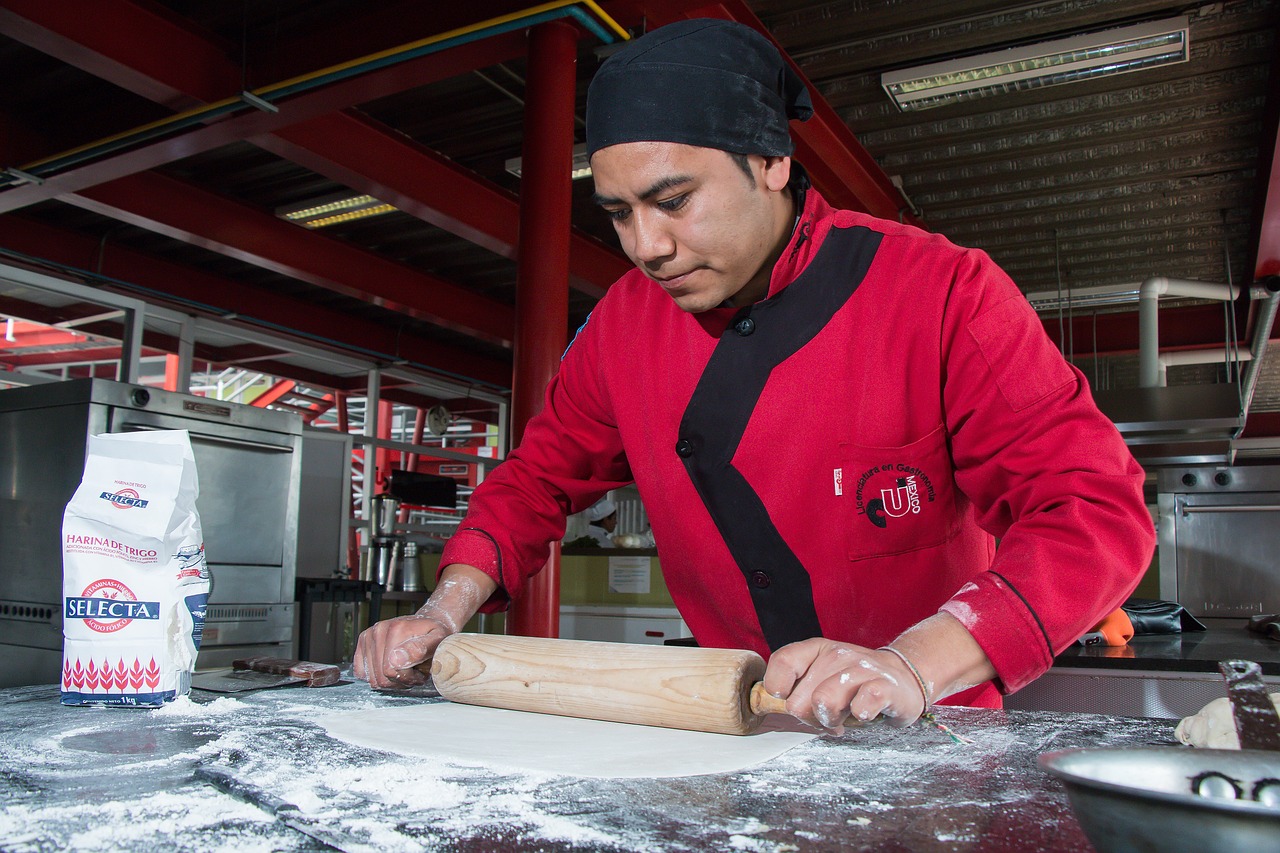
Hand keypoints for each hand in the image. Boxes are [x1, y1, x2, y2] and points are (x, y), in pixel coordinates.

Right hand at [352, 563, 495, 689]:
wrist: (427, 624)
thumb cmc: (434, 634)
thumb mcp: (437, 641)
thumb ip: (421, 649)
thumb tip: (396, 659)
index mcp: (396, 629)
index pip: (390, 671)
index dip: (408, 678)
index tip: (420, 672)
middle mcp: (379, 630)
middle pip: (380, 677)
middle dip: (400, 681)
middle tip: (413, 673)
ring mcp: (369, 635)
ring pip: (372, 678)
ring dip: (390, 680)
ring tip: (405, 670)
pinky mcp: (363, 642)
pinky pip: (360, 671)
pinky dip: (375, 675)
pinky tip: (390, 668)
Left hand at [762, 639, 927, 732]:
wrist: (903, 679)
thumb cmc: (854, 683)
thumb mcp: (822, 675)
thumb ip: (796, 686)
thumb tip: (769, 702)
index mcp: (816, 649)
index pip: (782, 662)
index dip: (779, 688)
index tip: (789, 698)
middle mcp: (836, 654)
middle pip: (797, 701)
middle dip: (810, 717)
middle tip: (828, 715)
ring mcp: (860, 668)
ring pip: (823, 702)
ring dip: (832, 720)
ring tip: (844, 717)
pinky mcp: (884, 686)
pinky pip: (861, 706)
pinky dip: (860, 716)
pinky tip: (865, 714)